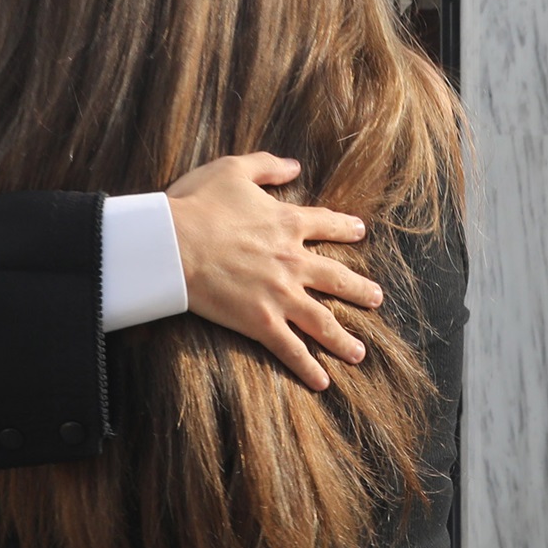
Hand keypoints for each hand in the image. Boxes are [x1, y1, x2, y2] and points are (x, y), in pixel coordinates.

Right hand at [166, 153, 382, 391]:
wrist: (172, 243)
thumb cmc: (196, 204)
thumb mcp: (232, 169)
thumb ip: (267, 166)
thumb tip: (295, 165)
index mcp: (287, 222)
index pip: (327, 224)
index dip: (345, 227)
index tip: (360, 231)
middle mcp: (292, 260)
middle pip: (336, 278)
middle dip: (358, 290)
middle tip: (375, 299)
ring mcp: (280, 294)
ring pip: (322, 321)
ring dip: (342, 339)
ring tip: (359, 352)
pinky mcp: (261, 321)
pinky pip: (291, 349)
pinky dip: (307, 367)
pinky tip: (322, 382)